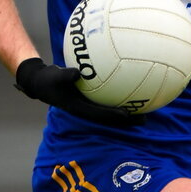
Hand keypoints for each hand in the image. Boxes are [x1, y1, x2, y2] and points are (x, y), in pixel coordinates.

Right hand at [15, 58, 142, 126]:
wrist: (43, 82)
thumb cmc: (48, 80)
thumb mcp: (53, 78)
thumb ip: (65, 76)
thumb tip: (77, 72)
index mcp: (79, 108)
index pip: (100, 114)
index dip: (113, 115)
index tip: (127, 115)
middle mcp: (88, 109)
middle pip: (111, 117)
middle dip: (128, 119)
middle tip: (145, 119)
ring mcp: (91, 104)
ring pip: (112, 110)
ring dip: (129, 112)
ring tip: (147, 110)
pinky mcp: (92, 98)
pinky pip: (109, 98)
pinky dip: (121, 96)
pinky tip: (135, 89)